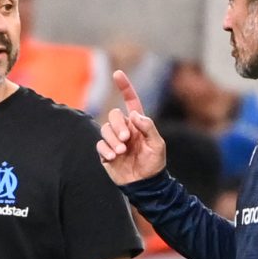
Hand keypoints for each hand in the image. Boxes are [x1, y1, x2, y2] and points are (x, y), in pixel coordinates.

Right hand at [96, 69, 166, 183]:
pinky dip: (106, 149)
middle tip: (126, 140)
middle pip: (114, 115)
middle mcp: (124, 129)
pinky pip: (100, 145)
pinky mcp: (106, 153)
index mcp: (137, 124)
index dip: (124, 87)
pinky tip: (114, 158)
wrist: (144, 185)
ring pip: (105, 129)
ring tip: (121, 152)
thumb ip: (148, 128)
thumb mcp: (157, 145)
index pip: (130, 101)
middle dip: (118, 125)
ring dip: (113, 140)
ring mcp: (114, 141)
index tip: (117, 73)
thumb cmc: (154, 164)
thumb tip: (134, 115)